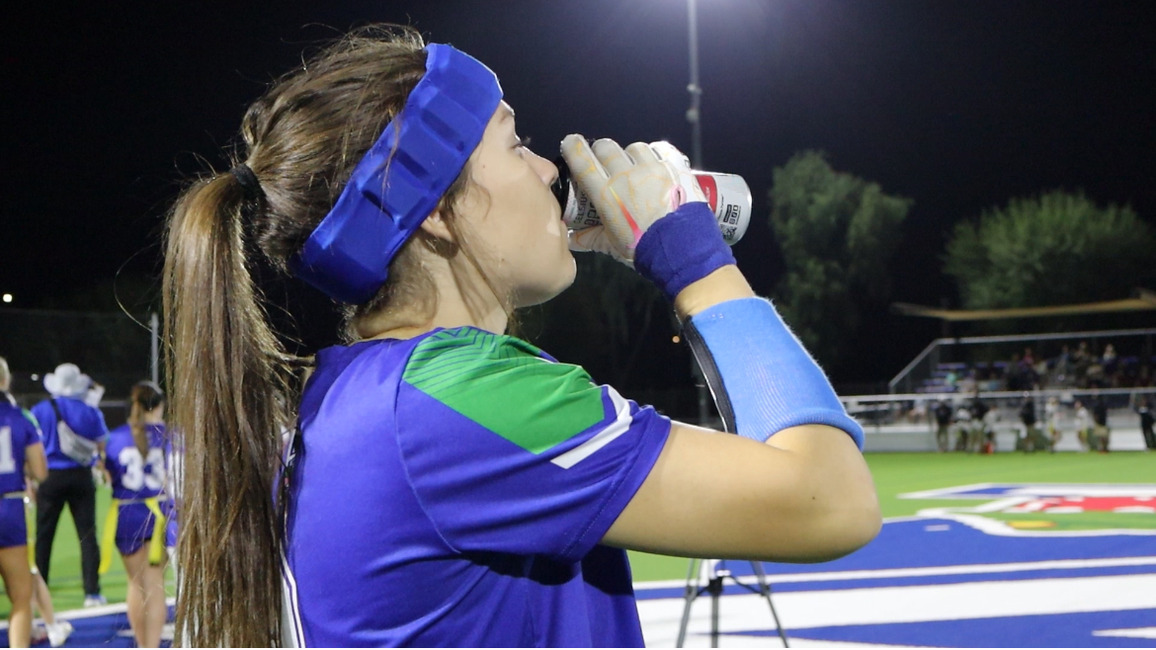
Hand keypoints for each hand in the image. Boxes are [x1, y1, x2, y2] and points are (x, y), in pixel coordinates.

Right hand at [560, 135, 705, 263]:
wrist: (681, 251)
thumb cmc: (643, 250)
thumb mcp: (612, 246)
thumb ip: (590, 238)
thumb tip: (572, 239)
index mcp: (605, 194)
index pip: (582, 160)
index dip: (572, 147)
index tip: (570, 143)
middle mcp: (626, 176)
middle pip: (606, 147)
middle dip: (602, 152)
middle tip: (605, 162)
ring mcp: (651, 169)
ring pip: (634, 147)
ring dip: (630, 155)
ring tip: (635, 168)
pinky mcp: (674, 167)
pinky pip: (661, 148)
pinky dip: (656, 152)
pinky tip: (656, 162)